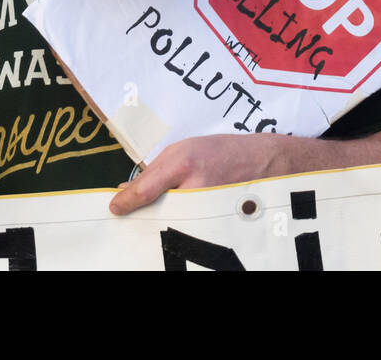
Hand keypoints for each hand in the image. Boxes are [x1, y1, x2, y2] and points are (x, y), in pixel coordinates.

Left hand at [109, 133, 284, 215]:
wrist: (265, 162)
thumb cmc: (222, 152)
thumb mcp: (185, 148)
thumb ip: (154, 171)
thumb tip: (125, 193)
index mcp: (184, 164)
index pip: (145, 190)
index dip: (126, 202)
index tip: (115, 209)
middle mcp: (195, 187)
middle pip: (157, 213)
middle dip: (146, 216)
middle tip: (138, 219)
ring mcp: (208, 209)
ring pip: (173, 226)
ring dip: (164, 225)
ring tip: (166, 219)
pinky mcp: (217, 225)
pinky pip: (191, 232)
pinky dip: (182, 231)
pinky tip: (182, 226)